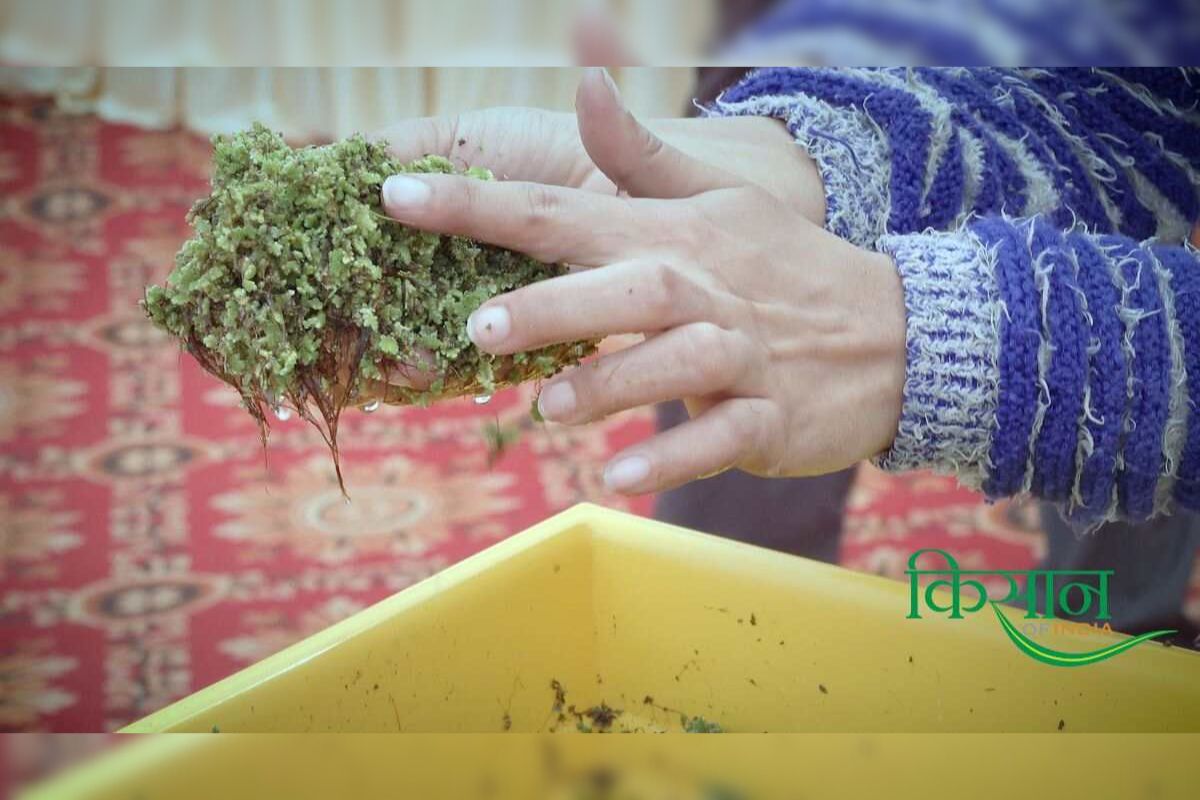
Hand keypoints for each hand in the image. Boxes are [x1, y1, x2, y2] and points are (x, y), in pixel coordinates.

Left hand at [381, 69, 906, 493]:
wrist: (894, 336)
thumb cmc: (782, 268)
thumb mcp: (717, 201)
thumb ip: (640, 157)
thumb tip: (584, 85)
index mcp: (674, 235)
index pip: (563, 211)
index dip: (476, 204)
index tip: (393, 196)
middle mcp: (704, 290)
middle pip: (625, 290)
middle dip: (551, 306)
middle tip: (475, 328)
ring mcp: (744, 356)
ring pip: (673, 364)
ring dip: (610, 384)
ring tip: (545, 409)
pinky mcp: (771, 418)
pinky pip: (720, 437)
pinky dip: (673, 457)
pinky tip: (619, 477)